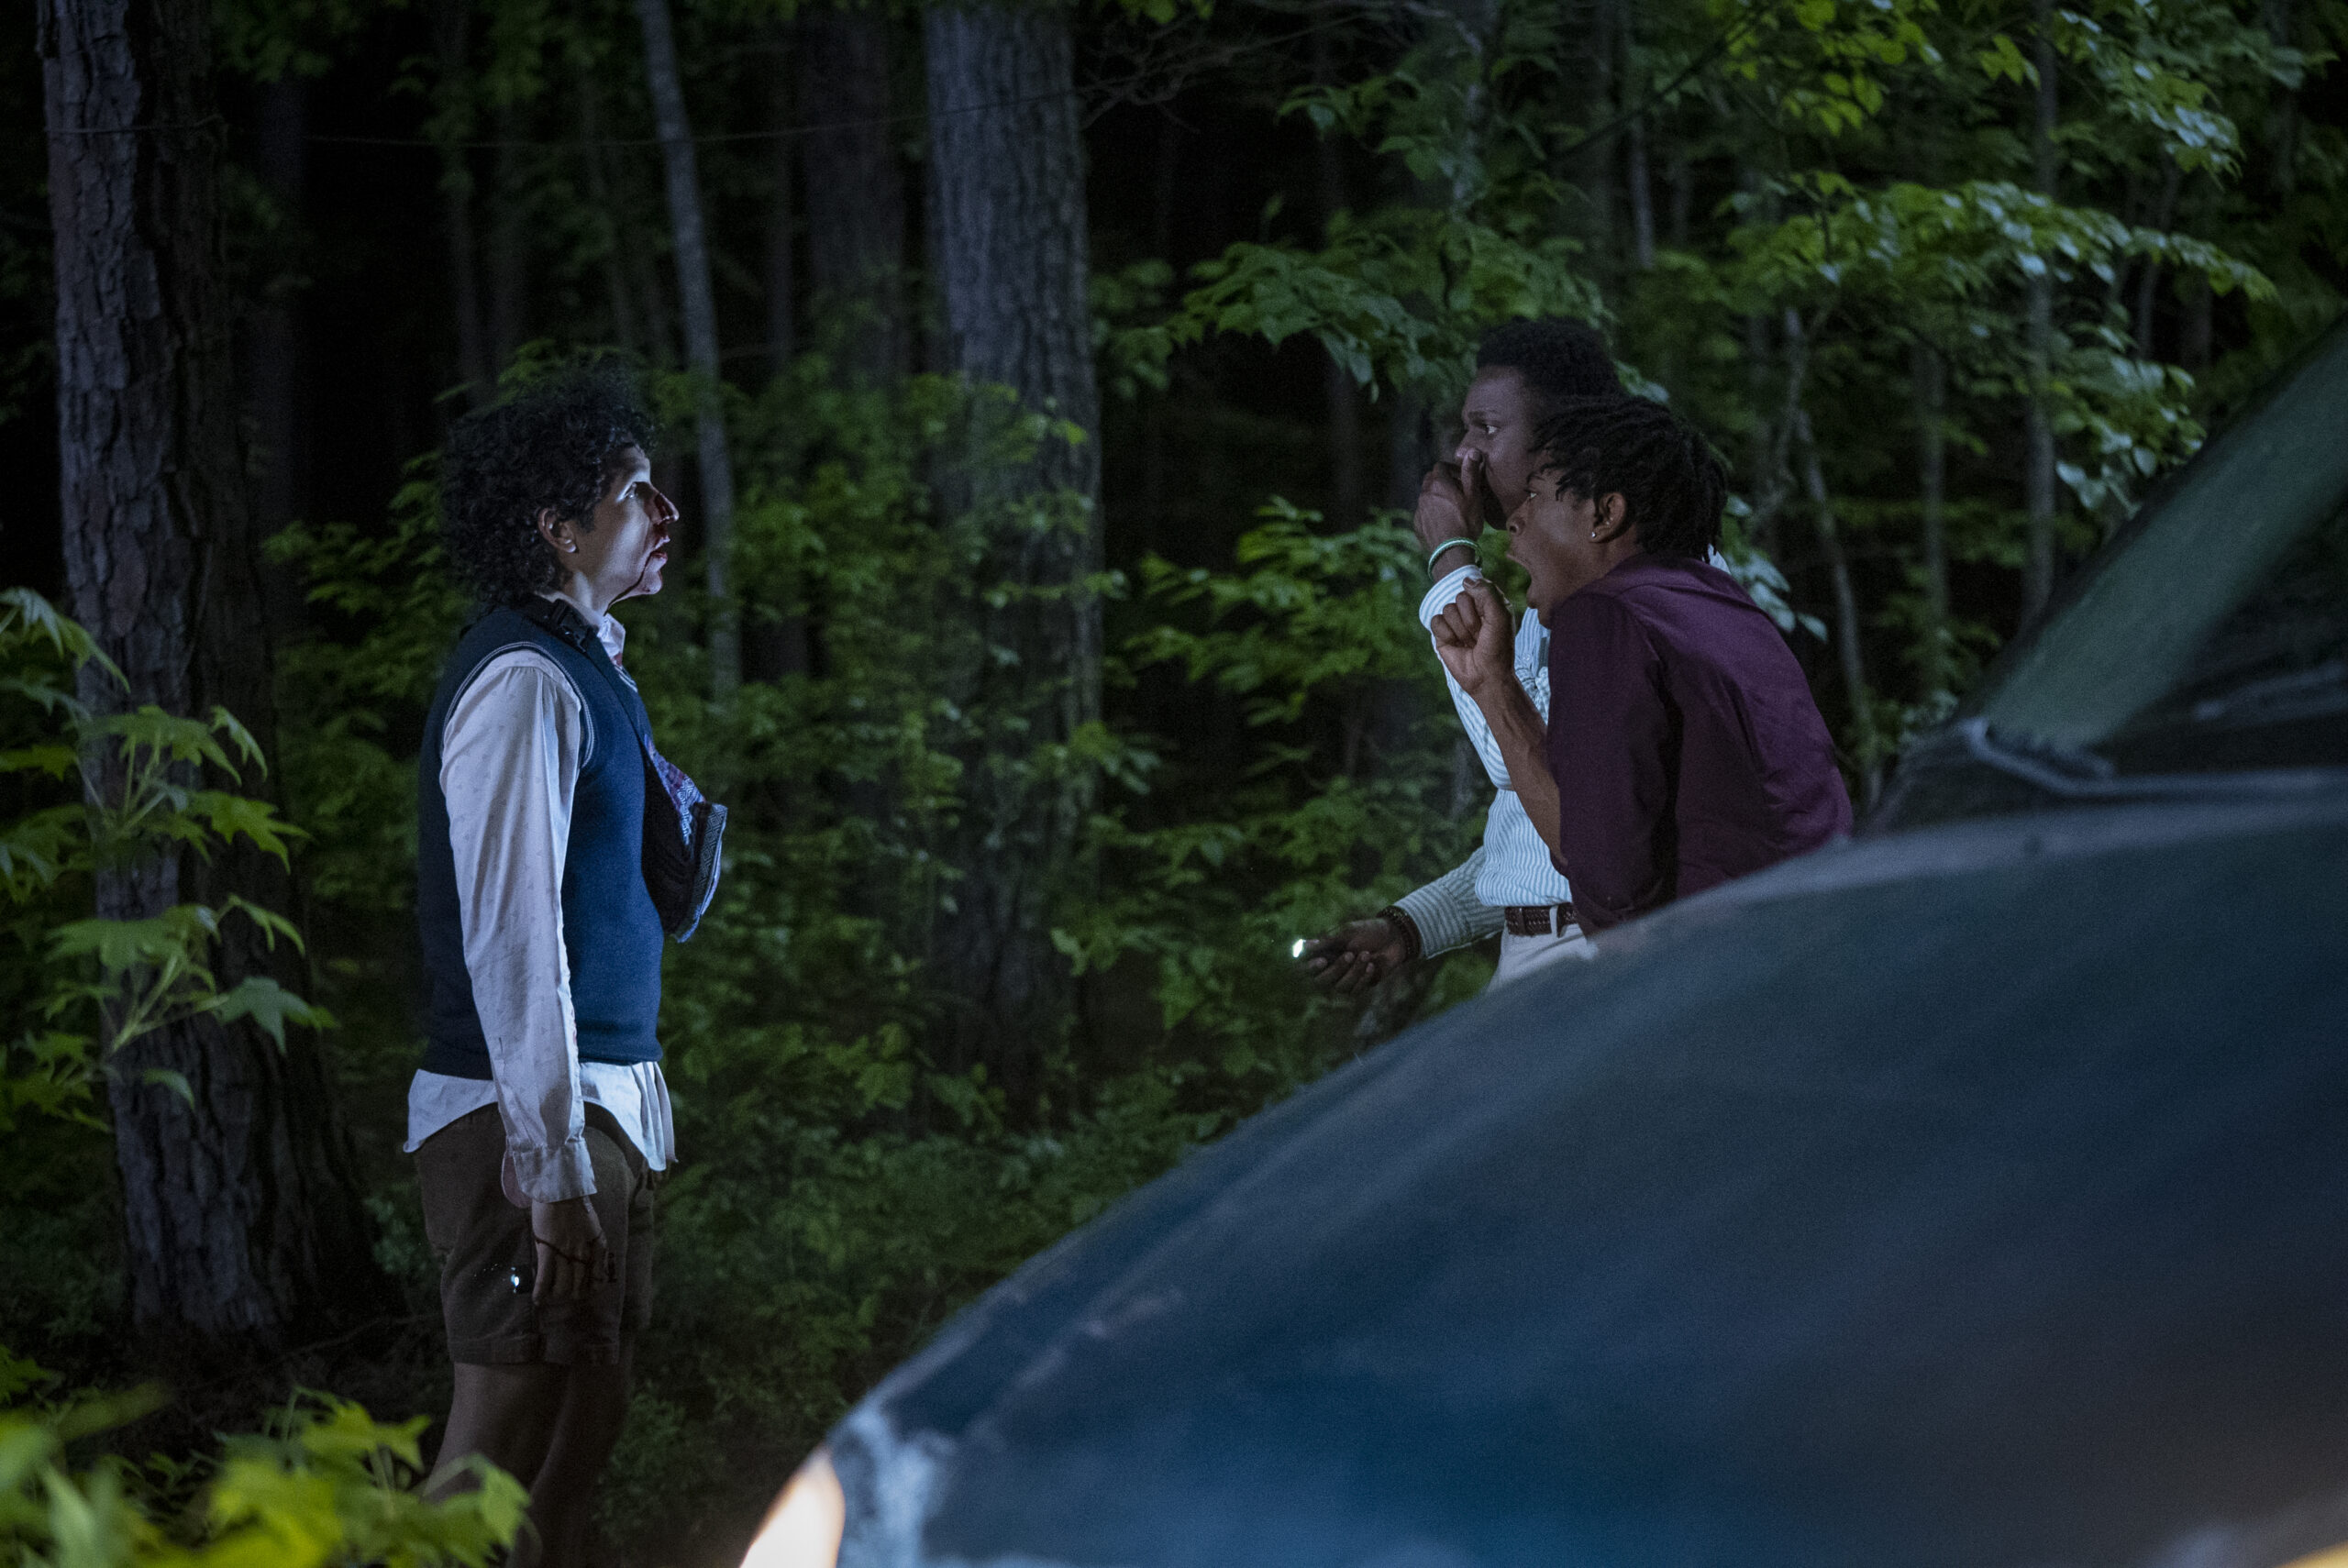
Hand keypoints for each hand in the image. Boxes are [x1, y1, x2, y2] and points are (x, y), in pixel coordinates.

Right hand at [530, 1195, 608, 1303]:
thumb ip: (592, 1244)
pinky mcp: (547, 1249)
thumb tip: (587, 1262)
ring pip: (562, 1286)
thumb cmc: (575, 1205)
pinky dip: (541, 1291)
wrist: (560, 1190)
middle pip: (579, 1286)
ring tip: (549, 1298)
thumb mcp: (592, 1226)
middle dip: (570, 1296)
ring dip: (555, 1296)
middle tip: (562, 1297)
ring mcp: (566, 1252)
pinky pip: (545, 1276)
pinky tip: (537, 1299)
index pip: (599, 1278)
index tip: (584, 1293)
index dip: (591, 1290)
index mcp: (598, 1246)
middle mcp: (584, 1252)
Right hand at [1298, 917, 1411, 994]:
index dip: (1310, 968)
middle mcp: (1330, 969)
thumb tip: (1304, 945)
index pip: (1306, 967)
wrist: (1394, 937)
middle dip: (1335, 969)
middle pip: (1321, 981)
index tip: (1321, 961)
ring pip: (1339, 987)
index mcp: (1324, 953)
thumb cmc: (1368, 931)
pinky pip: (1355, 991)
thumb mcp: (1347, 932)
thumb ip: (1327, 941)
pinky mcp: (1359, 986)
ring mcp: (1344, 979)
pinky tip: (1372, 965)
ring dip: (1353, 972)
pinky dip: (1363, 979)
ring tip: (1366, 954)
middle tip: (1349, 954)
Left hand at [1413, 458, 1480, 554]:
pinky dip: (1431, 512)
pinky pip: (1423, 512)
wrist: (1451, 551)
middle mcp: (1424, 494)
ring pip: (1426, 496)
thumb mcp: (1473, 496)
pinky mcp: (1417, 524)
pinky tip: (1443, 521)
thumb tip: (1472, 451)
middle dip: (1441, 481)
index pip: (1440, 466)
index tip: (1461, 478)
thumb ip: (1470, 472)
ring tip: (1451, 507)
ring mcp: (1419, 510)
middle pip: (1430, 479)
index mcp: (1438, 484)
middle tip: (1456, 491)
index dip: (1451, 469)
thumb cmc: (1466, 522)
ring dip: (1436, 497)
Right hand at [1430, 578, 1514, 695]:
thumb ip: (1487, 592)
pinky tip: (1456, 645)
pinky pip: (1436, 621)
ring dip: (1460, 629)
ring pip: (1448, 609)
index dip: (1482, 604)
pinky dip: (1446, 633)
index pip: (1477, 587)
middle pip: (1460, 598)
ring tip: (1470, 642)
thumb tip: (1465, 581)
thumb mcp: (1501, 616)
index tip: (1491, 620)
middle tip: (1480, 634)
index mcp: (1489, 604)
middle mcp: (1472, 612)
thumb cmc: (1498, 648)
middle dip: (1471, 618)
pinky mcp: (1442, 635)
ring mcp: (1456, 623)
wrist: (1487, 676)